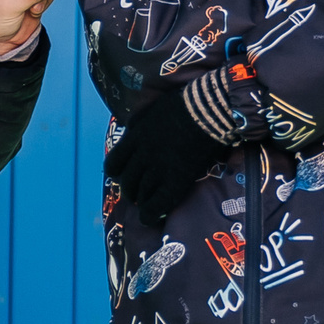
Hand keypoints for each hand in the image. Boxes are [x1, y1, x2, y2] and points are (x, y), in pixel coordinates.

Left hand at [104, 89, 226, 223]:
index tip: (120, 176)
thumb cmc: (185, 104)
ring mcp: (159, 168)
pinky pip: (158, 203)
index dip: (116, 173)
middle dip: (130, 190)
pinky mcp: (177, 179)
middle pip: (128, 181)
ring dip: (141, 201)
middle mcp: (142, 155)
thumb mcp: (152, 109)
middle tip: (136, 194)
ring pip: (141, 193)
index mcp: (135, 137)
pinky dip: (150, 214)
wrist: (208, 109)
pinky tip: (150, 219)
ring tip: (146, 205)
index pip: (114, 162)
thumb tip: (132, 128)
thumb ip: (140, 122)